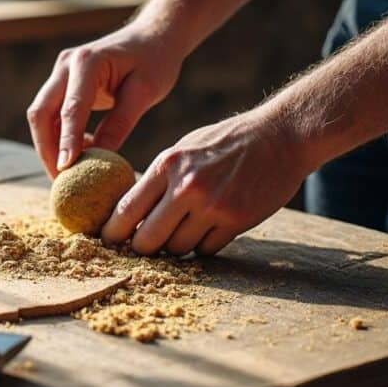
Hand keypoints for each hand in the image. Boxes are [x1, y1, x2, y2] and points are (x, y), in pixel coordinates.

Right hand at [27, 22, 185, 177]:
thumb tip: (99, 159)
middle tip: (61, 181)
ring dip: (50, 145)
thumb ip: (120, 123)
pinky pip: (52, 114)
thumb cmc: (155, 61)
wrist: (153, 36)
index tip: (65, 170)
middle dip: (47, 149)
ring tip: (69, 174)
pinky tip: (81, 153)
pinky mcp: (62, 82)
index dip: (66, 141)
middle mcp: (65, 65)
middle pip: (41, 113)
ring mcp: (60, 72)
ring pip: (41, 116)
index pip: (70, 109)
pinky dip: (60, 136)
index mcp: (87, 62)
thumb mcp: (145, 92)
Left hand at [101, 107, 308, 255]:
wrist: (280, 137)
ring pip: (177, 249)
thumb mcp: (182, 150)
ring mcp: (213, 206)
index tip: (107, 241)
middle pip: (146, 240)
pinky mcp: (236, 221)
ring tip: (184, 228)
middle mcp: (186, 187)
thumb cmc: (224, 143)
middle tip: (144, 245)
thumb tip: (125, 212)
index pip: (125, 211)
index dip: (112, 233)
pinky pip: (206, 250)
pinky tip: (209, 227)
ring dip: (176, 246)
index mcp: (167, 166)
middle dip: (142, 248)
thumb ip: (157, 180)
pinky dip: (203, 245)